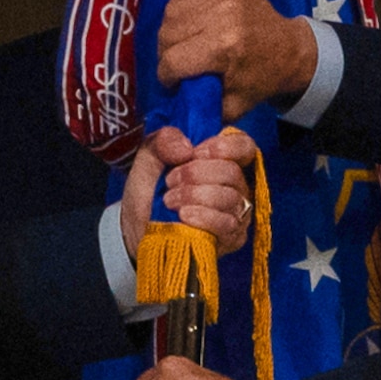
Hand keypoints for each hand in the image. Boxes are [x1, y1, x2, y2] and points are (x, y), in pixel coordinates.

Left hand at [121, 125, 259, 260]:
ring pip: (230, 198)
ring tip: (169, 201)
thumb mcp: (148, 159)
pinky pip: (227, 224)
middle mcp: (235, 186)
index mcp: (220, 162)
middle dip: (196, 173)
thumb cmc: (148, 194)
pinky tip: (184, 216)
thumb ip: (163, 142)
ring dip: (194, 196)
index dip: (225, 146)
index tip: (195, 153)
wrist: (135, 231)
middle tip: (170, 181)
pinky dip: (203, 217)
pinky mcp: (232, 238)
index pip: (244, 146)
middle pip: (232, 172)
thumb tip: (186, 147)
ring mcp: (236, 213)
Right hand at [158, 0, 319, 120]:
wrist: (290, 48)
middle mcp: (223, 13)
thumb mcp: (231, 106)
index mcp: (224, 46)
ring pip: (172, 10)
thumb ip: (199, 107)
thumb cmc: (260, 78)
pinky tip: (192, 16)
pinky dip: (182, 1)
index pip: (172, 61)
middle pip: (167, 34)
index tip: (173, 82)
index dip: (167, 76)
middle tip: (178, 62)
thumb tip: (171, 103)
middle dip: (166, 53)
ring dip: (172, 29)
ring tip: (185, 41)